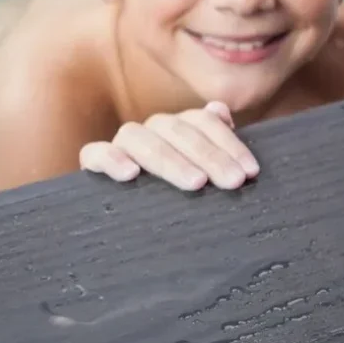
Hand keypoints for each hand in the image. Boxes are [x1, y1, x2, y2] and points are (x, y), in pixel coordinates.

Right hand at [79, 101, 259, 191]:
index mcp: (175, 128)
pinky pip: (93, 153)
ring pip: (135, 135)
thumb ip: (214, 140)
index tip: (249, 172)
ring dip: (168, 158)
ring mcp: (120, 145)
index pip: (200, 121)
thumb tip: (220, 110)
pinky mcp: (94, 163)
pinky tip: (130, 173)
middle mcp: (148, 131)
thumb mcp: (203, 172)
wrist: (134, 231)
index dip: (226, 143)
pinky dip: (110, 158)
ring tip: (195, 183)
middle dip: (207, 154)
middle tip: (232, 182)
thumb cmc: (178, 199)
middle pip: (173, 128)